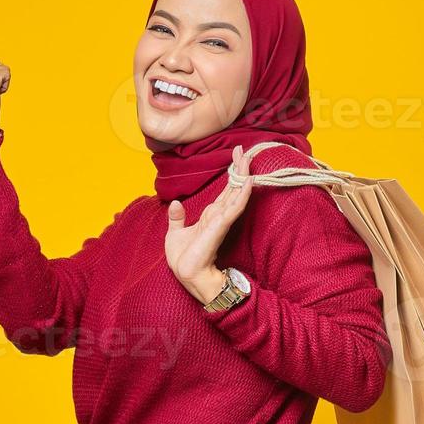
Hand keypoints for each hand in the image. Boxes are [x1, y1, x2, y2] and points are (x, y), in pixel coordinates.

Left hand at [166, 145, 256, 302]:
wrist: (187, 274)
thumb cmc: (183, 258)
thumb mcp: (176, 233)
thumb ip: (177, 218)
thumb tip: (175, 203)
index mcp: (210, 216)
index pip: (223, 191)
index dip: (230, 174)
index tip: (235, 156)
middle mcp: (218, 216)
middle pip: (232, 188)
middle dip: (239, 169)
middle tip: (245, 150)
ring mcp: (221, 220)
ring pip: (235, 194)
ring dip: (242, 176)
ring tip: (248, 159)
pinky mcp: (220, 226)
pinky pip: (233, 207)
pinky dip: (241, 194)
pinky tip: (248, 181)